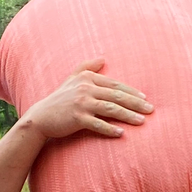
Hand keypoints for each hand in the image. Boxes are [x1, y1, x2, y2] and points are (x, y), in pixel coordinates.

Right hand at [23, 57, 153, 139]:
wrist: (41, 117)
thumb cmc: (59, 99)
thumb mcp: (71, 79)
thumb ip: (87, 66)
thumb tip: (103, 58)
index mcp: (87, 78)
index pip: (115, 85)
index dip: (131, 92)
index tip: (145, 98)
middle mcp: (85, 89)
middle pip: (116, 96)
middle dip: (135, 103)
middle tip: (150, 110)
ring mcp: (81, 104)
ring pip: (110, 109)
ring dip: (128, 116)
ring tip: (142, 122)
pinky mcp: (77, 118)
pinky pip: (97, 124)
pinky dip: (110, 129)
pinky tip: (121, 133)